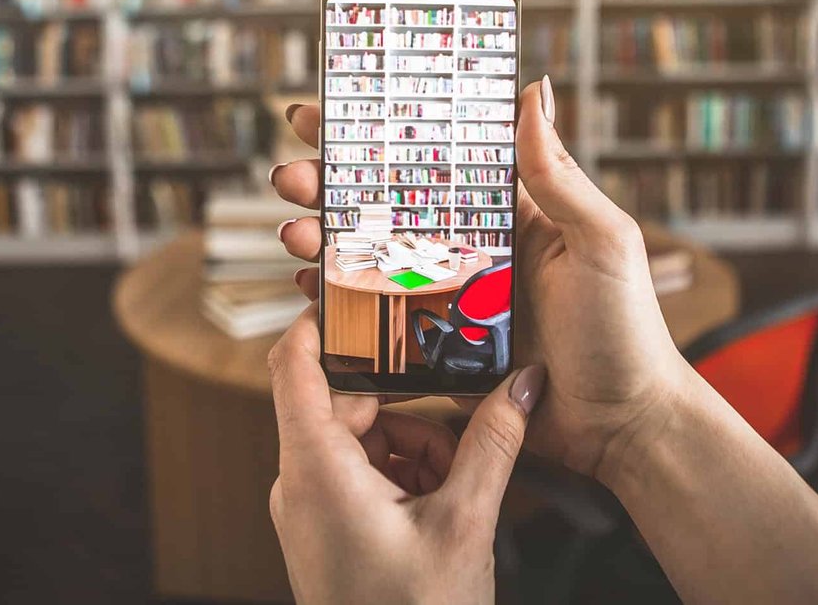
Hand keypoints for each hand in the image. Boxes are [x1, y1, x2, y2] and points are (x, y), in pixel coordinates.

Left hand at [268, 306, 544, 603]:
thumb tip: (524, 382)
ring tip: (461, 476)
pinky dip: (405, 471)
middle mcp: (300, 483)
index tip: (357, 289)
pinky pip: (362, 471)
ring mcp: (310, 507)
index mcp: (315, 470)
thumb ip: (492, 443)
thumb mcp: (465, 523)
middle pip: (344, 401)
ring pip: (361, 436)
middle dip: (407, 401)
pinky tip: (447, 497)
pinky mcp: (327, 528)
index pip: (293, 367)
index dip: (319, 321)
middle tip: (462, 401)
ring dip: (414, 442)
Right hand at [270, 76, 685, 484]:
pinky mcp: (438, 347)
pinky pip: (377, 318)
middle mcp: (472, 247)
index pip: (437, 157)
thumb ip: (559, 175)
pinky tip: (308, 289)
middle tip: (291, 174)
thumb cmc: (628, 329)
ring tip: (294, 231)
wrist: (624, 426)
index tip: (335, 106)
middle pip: (387, 203)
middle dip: (332, 184)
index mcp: (507, 211)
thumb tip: (532, 91)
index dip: (385, 131)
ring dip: (324, 238)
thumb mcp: (602, 241)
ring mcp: (450, 297)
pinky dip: (338, 301)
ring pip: (370, 257)